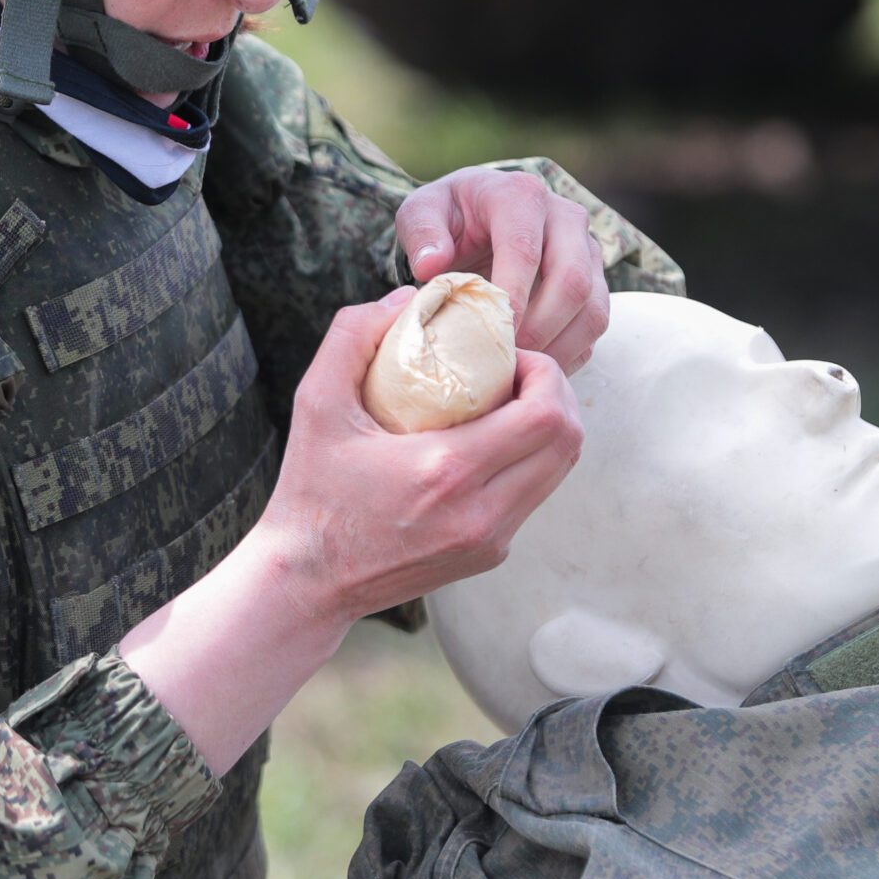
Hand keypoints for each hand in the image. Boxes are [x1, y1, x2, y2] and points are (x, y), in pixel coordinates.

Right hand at [249, 289, 583, 627]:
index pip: (546, 415)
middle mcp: (481, 513)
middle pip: (568, 442)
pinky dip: (527, 459)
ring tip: (505, 403)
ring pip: (559, 470)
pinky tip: (488, 442)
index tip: (506, 354)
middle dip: (555, 393)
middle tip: (515, 372)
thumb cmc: (310, 488)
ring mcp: (491, 541)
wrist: (309, 580)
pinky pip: (534, 494)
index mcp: (446, 471)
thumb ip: (352, 335)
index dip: (544, 372)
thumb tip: (406, 298)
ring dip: (547, 427)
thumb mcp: (315, 401)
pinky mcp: (490, 555)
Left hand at [394, 167, 610, 371]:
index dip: (511, 296)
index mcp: (521, 196)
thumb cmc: (449, 217)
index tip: (493, 333)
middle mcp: (566, 219)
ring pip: (594, 308)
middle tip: (507, 359)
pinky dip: (570, 355)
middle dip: (540, 328)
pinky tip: (534, 368)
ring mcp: (588, 252)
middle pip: (573, 280)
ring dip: (560, 347)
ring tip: (521, 370)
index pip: (525, 248)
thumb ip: (422, 233)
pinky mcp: (596, 283)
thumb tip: (430, 266)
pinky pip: (594, 327)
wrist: (478, 214)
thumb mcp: (421, 212)